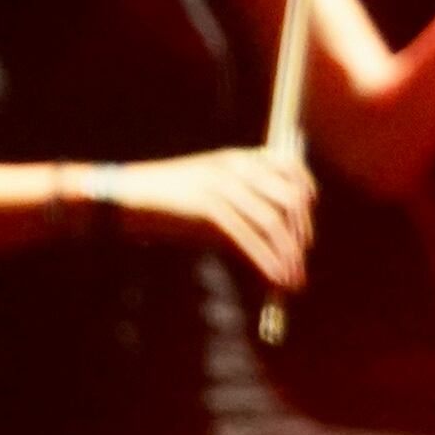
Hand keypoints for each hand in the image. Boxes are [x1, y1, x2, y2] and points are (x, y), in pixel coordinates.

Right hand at [123, 148, 317, 289]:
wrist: (127, 195)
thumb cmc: (170, 199)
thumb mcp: (213, 191)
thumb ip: (244, 204)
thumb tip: (277, 236)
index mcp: (242, 156)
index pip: (293, 168)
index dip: (307, 199)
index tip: (306, 230)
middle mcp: (238, 165)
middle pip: (289, 198)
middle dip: (299, 234)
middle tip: (300, 262)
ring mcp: (224, 183)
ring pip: (272, 220)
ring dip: (286, 253)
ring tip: (292, 278)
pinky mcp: (208, 205)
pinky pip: (247, 235)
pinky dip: (264, 258)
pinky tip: (274, 276)